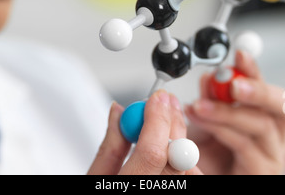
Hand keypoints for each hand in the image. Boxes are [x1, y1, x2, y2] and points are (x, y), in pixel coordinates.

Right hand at [88, 90, 202, 174]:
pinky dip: (183, 163)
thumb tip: (119, 110)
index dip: (156, 119)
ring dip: (179, 144)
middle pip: (175, 157)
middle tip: (167, 103)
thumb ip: (110, 145)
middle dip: (172, 123)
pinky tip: (171, 154)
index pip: (151, 152)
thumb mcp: (94, 180)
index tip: (156, 98)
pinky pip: (191, 178)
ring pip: (188, 168)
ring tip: (166, 132)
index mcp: (124, 191)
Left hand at [185, 51, 284, 174]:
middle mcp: (273, 133)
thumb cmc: (204, 150)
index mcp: (262, 113)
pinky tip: (200, 118)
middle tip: (233, 82)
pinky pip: (246, 146)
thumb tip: (210, 77)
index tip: (239, 54)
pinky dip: (221, 128)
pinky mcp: (262, 172)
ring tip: (199, 104)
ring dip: (228, 110)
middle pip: (281, 107)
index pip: (265, 87)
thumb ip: (210, 97)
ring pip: (261, 125)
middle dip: (257, 89)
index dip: (254, 70)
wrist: (194, 177)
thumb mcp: (206, 116)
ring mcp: (271, 154)